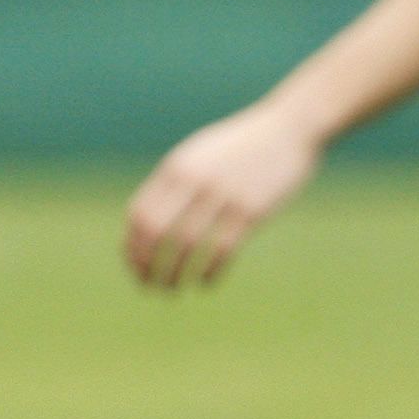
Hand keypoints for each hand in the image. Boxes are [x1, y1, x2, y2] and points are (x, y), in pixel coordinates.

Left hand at [123, 103, 323, 289]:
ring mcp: (222, 194)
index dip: (131, 247)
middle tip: (148, 287)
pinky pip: (222, 250)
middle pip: (155, 232)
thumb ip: (174, 183)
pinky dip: (209, 273)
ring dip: (174, 274)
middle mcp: (194, 180)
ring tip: (171, 290)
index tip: (135, 269)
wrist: (287, 128)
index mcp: (176, 167)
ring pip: (185, 245)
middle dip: (146, 266)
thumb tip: (146, 222)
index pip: (139, 214)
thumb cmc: (239, 147)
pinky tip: (205, 284)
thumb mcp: (199, 155)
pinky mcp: (251, 210)